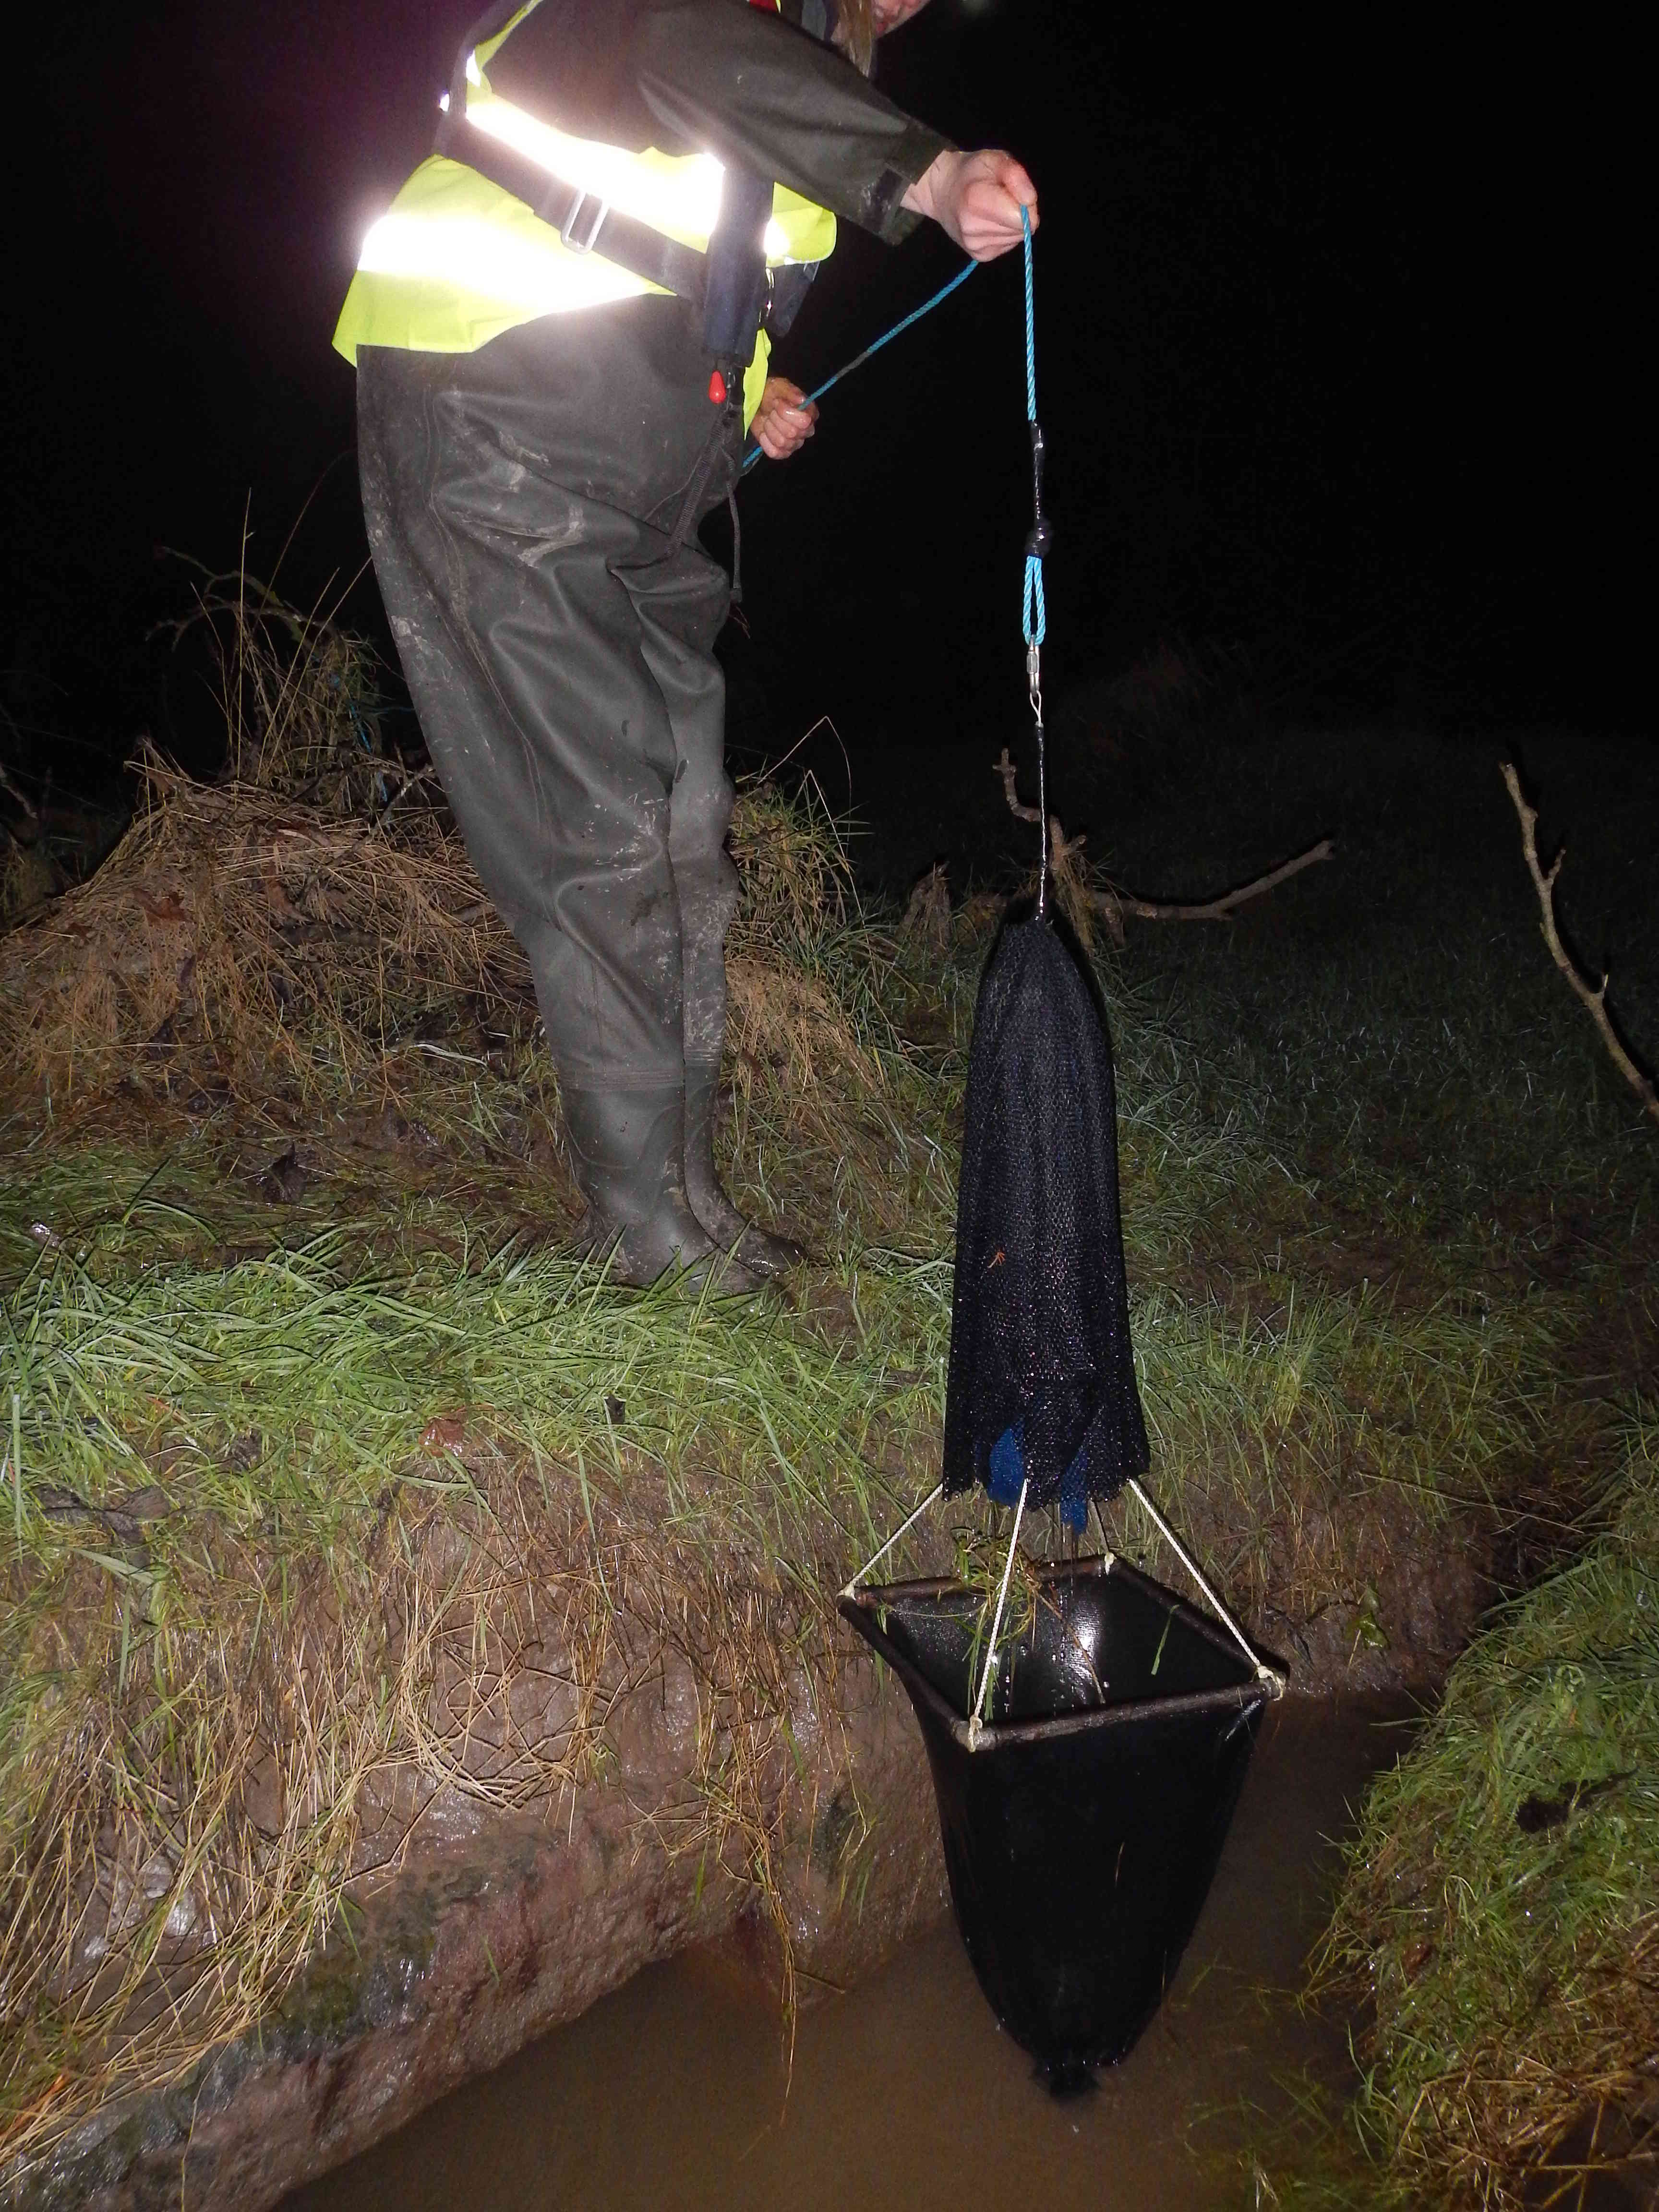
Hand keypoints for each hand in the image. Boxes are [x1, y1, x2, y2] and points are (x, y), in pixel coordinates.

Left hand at [750, 377, 818, 460]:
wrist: (758, 404)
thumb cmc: (772, 394)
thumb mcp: (779, 387)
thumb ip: (790, 392)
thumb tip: (802, 400)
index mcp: (810, 414)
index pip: (804, 421)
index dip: (787, 412)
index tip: (777, 402)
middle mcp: (806, 431)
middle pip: (792, 432)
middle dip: (776, 419)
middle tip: (772, 411)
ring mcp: (795, 444)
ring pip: (782, 442)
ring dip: (770, 429)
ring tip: (768, 420)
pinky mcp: (783, 452)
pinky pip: (774, 452)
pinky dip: (765, 441)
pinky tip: (764, 432)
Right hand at [903, 149, 1037, 261]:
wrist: (943, 191)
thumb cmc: (973, 171)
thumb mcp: (995, 160)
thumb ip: (1015, 175)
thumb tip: (1030, 200)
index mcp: (977, 201)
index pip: (1022, 218)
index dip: (1027, 205)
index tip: (1014, 193)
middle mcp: (973, 228)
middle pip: (1021, 230)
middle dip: (1019, 214)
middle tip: (1002, 200)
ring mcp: (974, 245)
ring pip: (1015, 239)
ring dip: (1011, 224)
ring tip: (994, 210)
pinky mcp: (979, 256)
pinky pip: (1007, 245)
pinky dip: (1004, 234)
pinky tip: (990, 222)